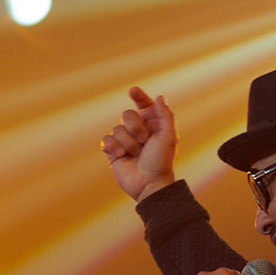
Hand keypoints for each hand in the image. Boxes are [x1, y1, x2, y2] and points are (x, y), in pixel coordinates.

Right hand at [101, 87, 177, 201]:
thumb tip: (160, 97)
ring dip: (128, 143)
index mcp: (153, 125)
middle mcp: (138, 130)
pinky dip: (114, 147)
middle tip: (144, 141)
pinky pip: (106, 139)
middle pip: (127, 115)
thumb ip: (165, 116)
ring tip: (135, 155)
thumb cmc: (161, 162)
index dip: (139, 97)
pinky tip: (122, 156)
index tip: (133, 90)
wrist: (148, 184)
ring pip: (117, 128)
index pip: (144, 105)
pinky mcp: (113, 151)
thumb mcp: (169, 137)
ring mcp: (125, 140)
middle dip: (135, 127)